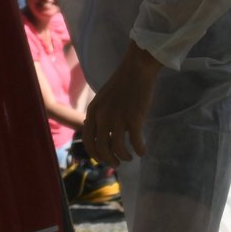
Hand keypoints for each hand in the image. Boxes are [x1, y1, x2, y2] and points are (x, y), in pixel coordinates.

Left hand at [80, 42, 160, 165]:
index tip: (102, 159)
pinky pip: (135, 142)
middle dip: (109, 160)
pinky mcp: (134, 118)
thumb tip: (95, 131)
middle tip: (117, 163)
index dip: (95, 154)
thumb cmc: (122, 82)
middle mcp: (102, 117)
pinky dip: (139, 150)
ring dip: (124, 157)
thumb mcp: (102, 98)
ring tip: (129, 157)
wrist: (137, 68)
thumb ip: (98, 114)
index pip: (88, 141)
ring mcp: (118, 118)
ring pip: (118, 149)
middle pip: (102, 148)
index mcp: (93, 112)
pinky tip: (142, 151)